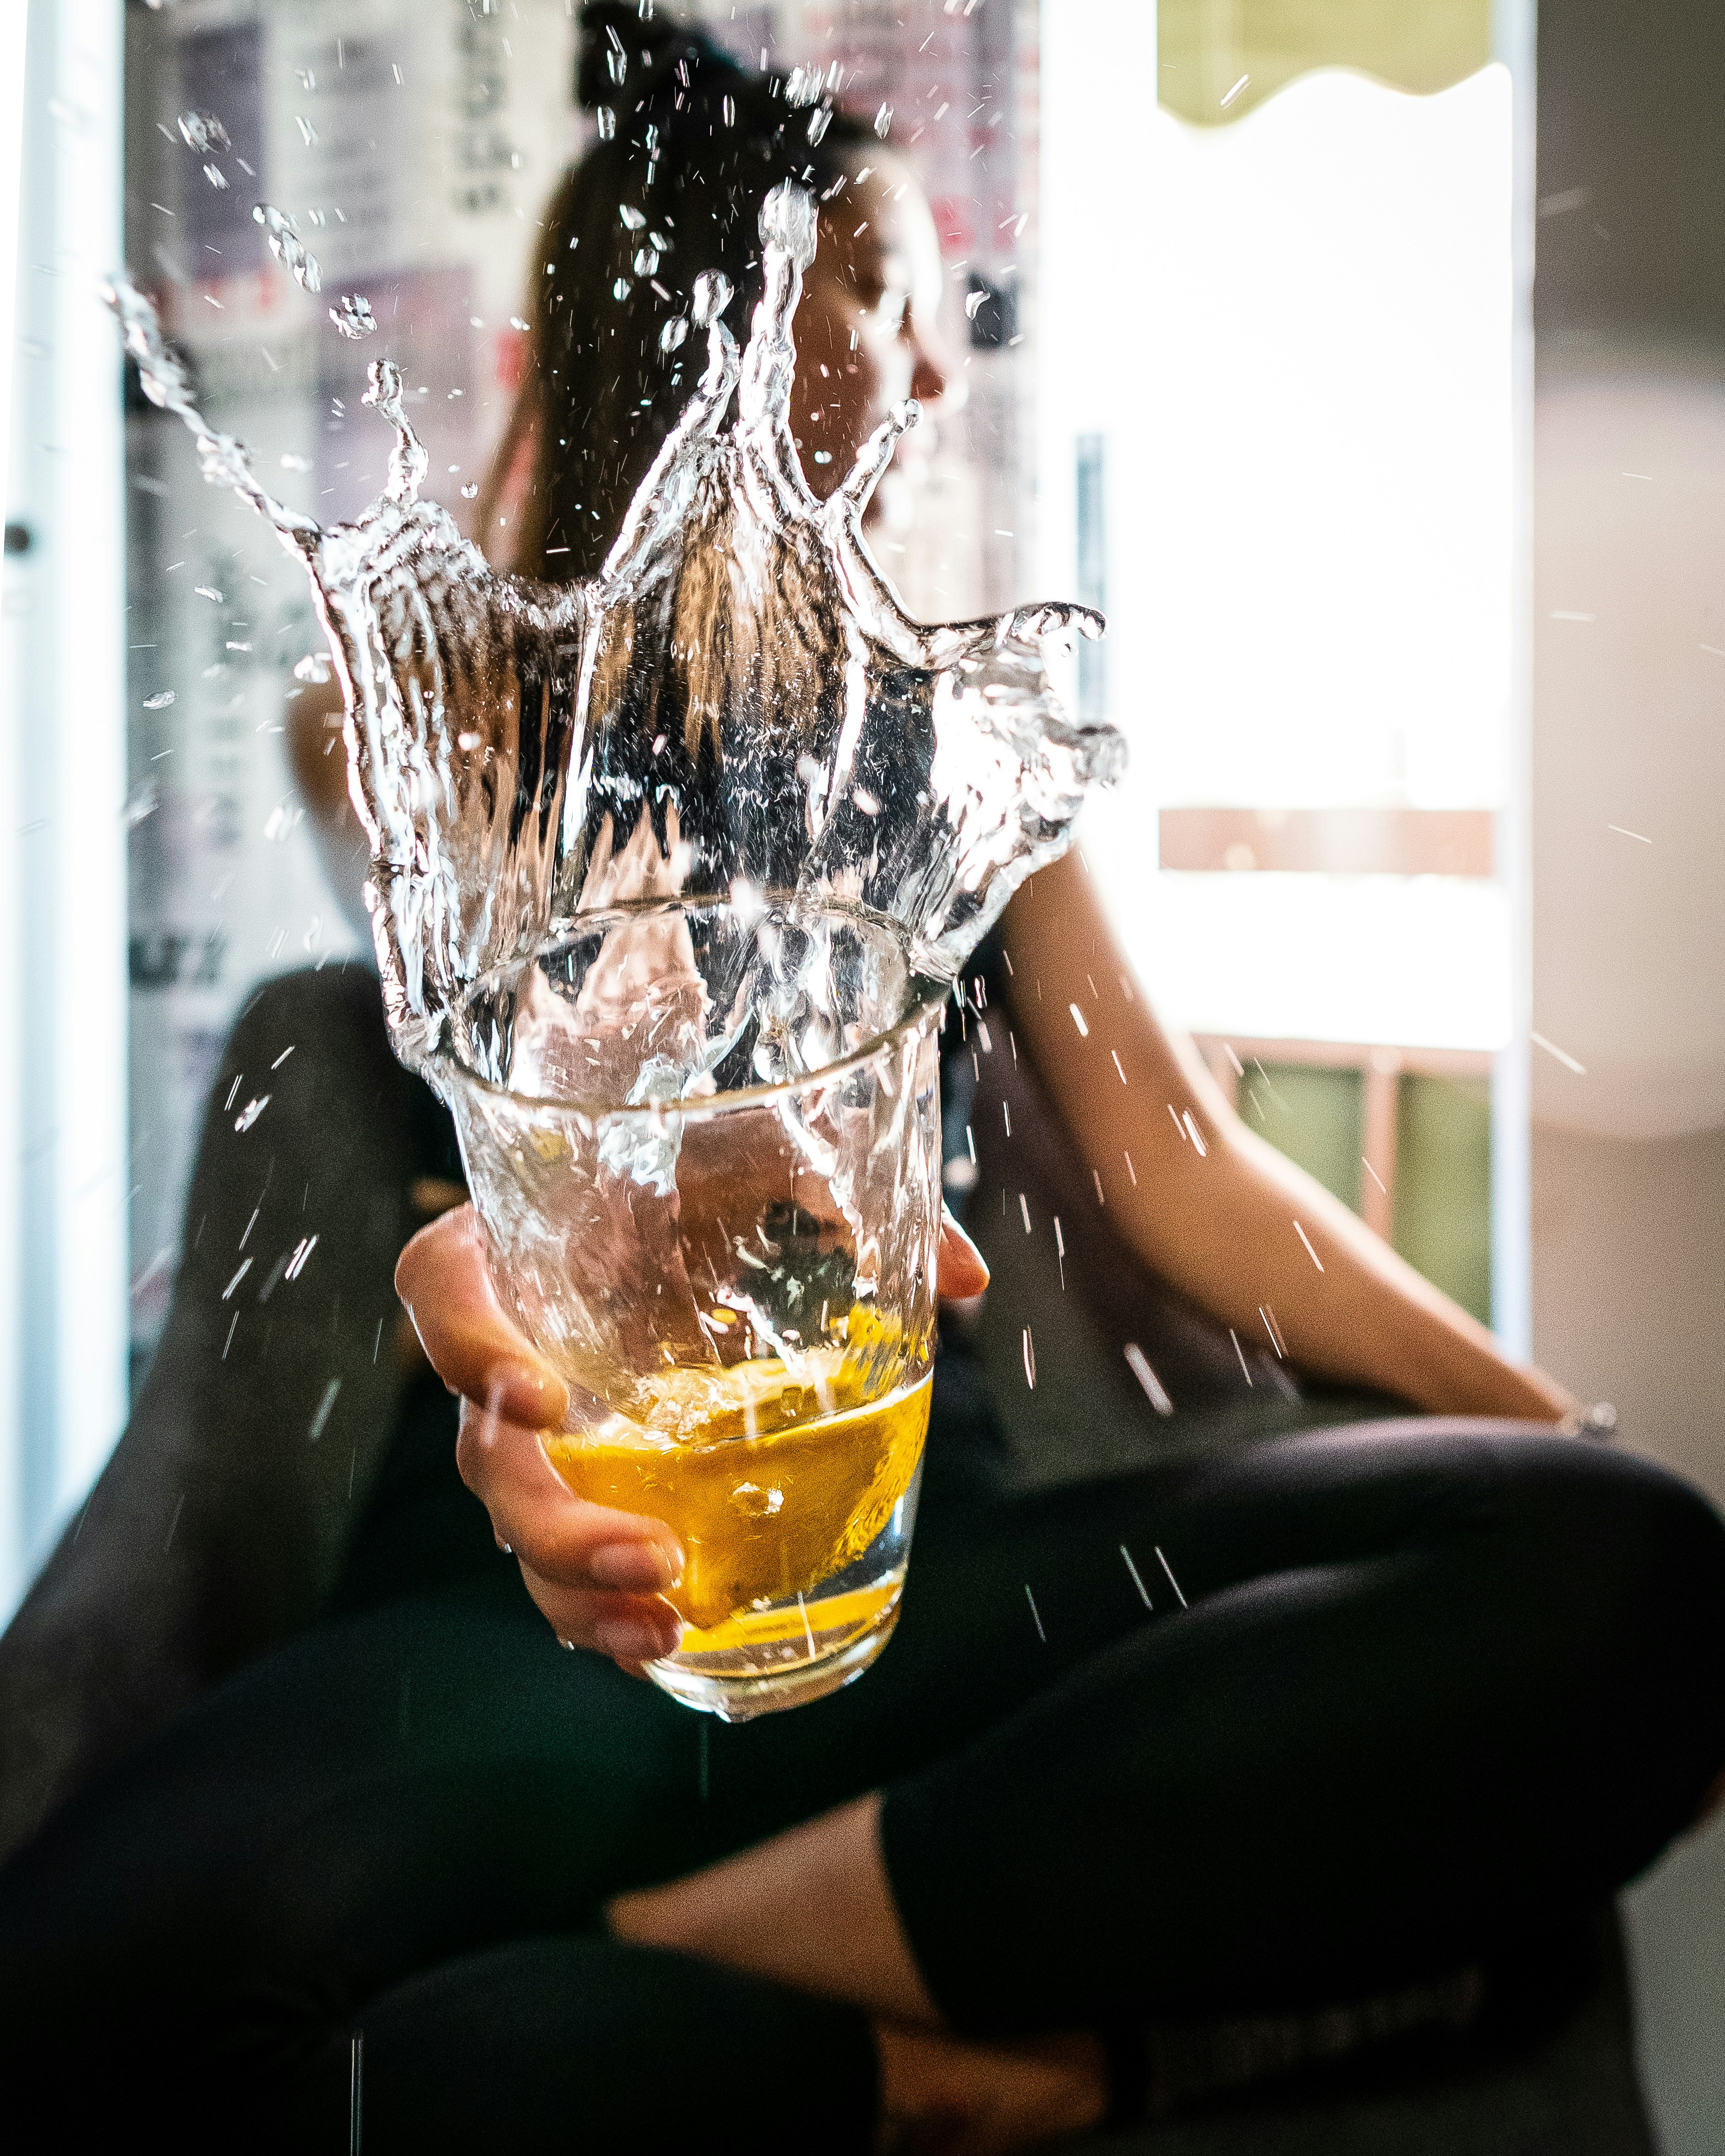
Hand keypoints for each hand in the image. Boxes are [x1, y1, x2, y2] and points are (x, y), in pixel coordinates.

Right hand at [395, 1202, 986, 1671]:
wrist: (679, 1181)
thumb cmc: (708, 1155)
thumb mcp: (764, 1150)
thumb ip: (848, 1203)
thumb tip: (961, 1282)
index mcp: (513, 1241)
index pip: (440, 1289)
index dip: (468, 1349)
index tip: (544, 1400)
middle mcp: (510, 1341)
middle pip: (480, 1453)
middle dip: (556, 1526)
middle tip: (655, 1557)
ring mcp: (538, 1423)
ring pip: (518, 1527)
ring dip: (579, 1593)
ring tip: (668, 1628)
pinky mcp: (585, 1472)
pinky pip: (567, 1555)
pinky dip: (604, 1607)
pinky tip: (666, 1642)